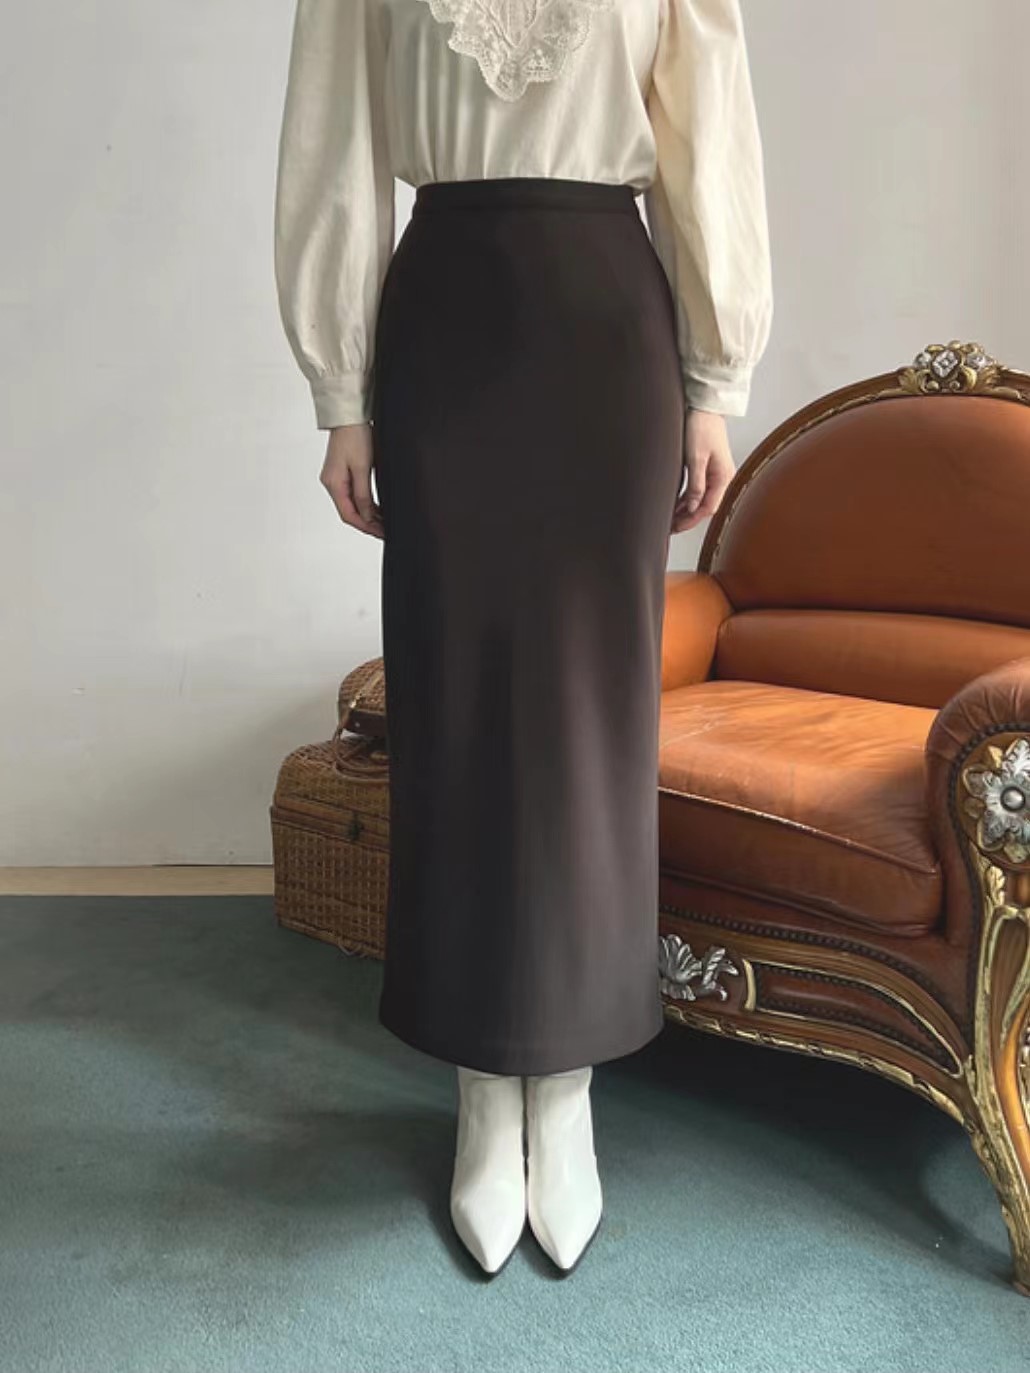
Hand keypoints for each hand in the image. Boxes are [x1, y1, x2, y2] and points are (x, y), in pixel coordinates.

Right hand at [320, 422, 383, 539]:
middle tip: (386, 531)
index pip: (348, 515)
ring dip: (367, 514)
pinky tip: (377, 508)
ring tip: (384, 522)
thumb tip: (366, 516)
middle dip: (368, 523)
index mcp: (333, 484)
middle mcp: (332, 483)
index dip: (365, 527)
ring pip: (352, 504)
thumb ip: (363, 495)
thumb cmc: (355, 436)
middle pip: (349, 511)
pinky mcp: (342, 472)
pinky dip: (365, 503)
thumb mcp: (362, 468)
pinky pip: (353, 493)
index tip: (381, 533)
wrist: (350, 416)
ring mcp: (336, 478)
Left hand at [670, 409, 736, 534]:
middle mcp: (722, 477)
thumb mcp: (696, 458)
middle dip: (688, 518)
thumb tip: (693, 507)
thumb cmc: (702, 426)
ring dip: (686, 509)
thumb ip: (695, 485)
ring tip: (670, 519)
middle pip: (705, 505)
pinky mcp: (707, 467)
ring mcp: (715, 472)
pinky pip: (698, 489)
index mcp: (723, 476)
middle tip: (670, 527)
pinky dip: (687, 498)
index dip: (691, 520)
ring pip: (700, 498)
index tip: (676, 527)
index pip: (708, 507)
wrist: (705, 405)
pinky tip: (676, 504)